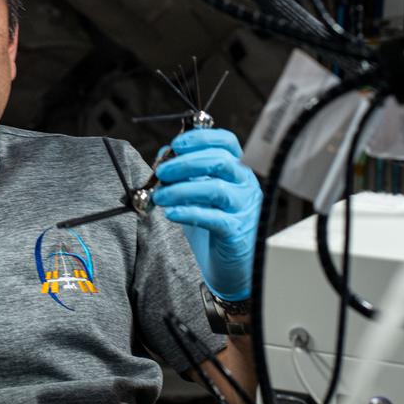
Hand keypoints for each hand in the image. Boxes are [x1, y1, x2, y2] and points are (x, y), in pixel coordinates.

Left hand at [152, 128, 260, 301]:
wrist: (228, 266)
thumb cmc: (212, 226)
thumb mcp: (195, 194)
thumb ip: (182, 174)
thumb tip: (164, 154)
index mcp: (236, 170)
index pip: (227, 142)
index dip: (202, 138)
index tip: (176, 144)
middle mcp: (245, 185)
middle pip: (220, 161)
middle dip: (185, 163)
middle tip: (161, 172)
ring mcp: (244, 208)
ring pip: (216, 188)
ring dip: (182, 189)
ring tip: (159, 196)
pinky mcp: (237, 231)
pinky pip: (213, 218)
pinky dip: (189, 212)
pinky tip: (171, 213)